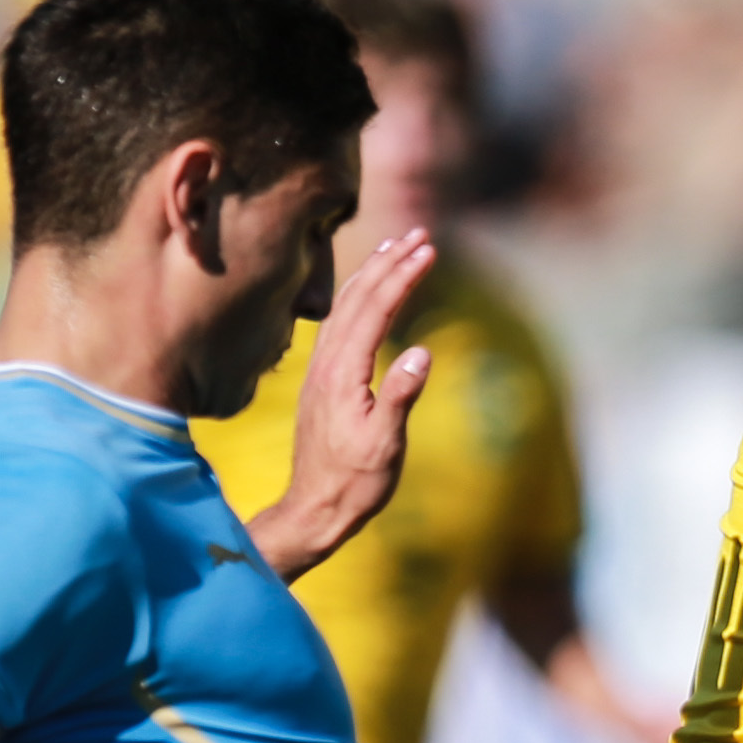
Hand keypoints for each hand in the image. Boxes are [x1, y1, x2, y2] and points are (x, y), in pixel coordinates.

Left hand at [246, 227, 436, 578]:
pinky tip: (367, 297)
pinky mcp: (324, 380)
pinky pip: (340, 324)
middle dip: (389, 262)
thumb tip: (421, 352)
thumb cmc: (355, 482)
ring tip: (394, 249)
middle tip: (419, 234)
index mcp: (344, 373)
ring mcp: (322, 370)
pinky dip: (358, 299)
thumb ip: (400, 396)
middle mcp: (327, 363)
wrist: (315, 508)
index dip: (403, 277)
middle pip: (358, 298)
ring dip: (372, 275)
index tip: (427, 249)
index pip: (376, 310)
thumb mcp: (384, 444)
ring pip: (346, 307)